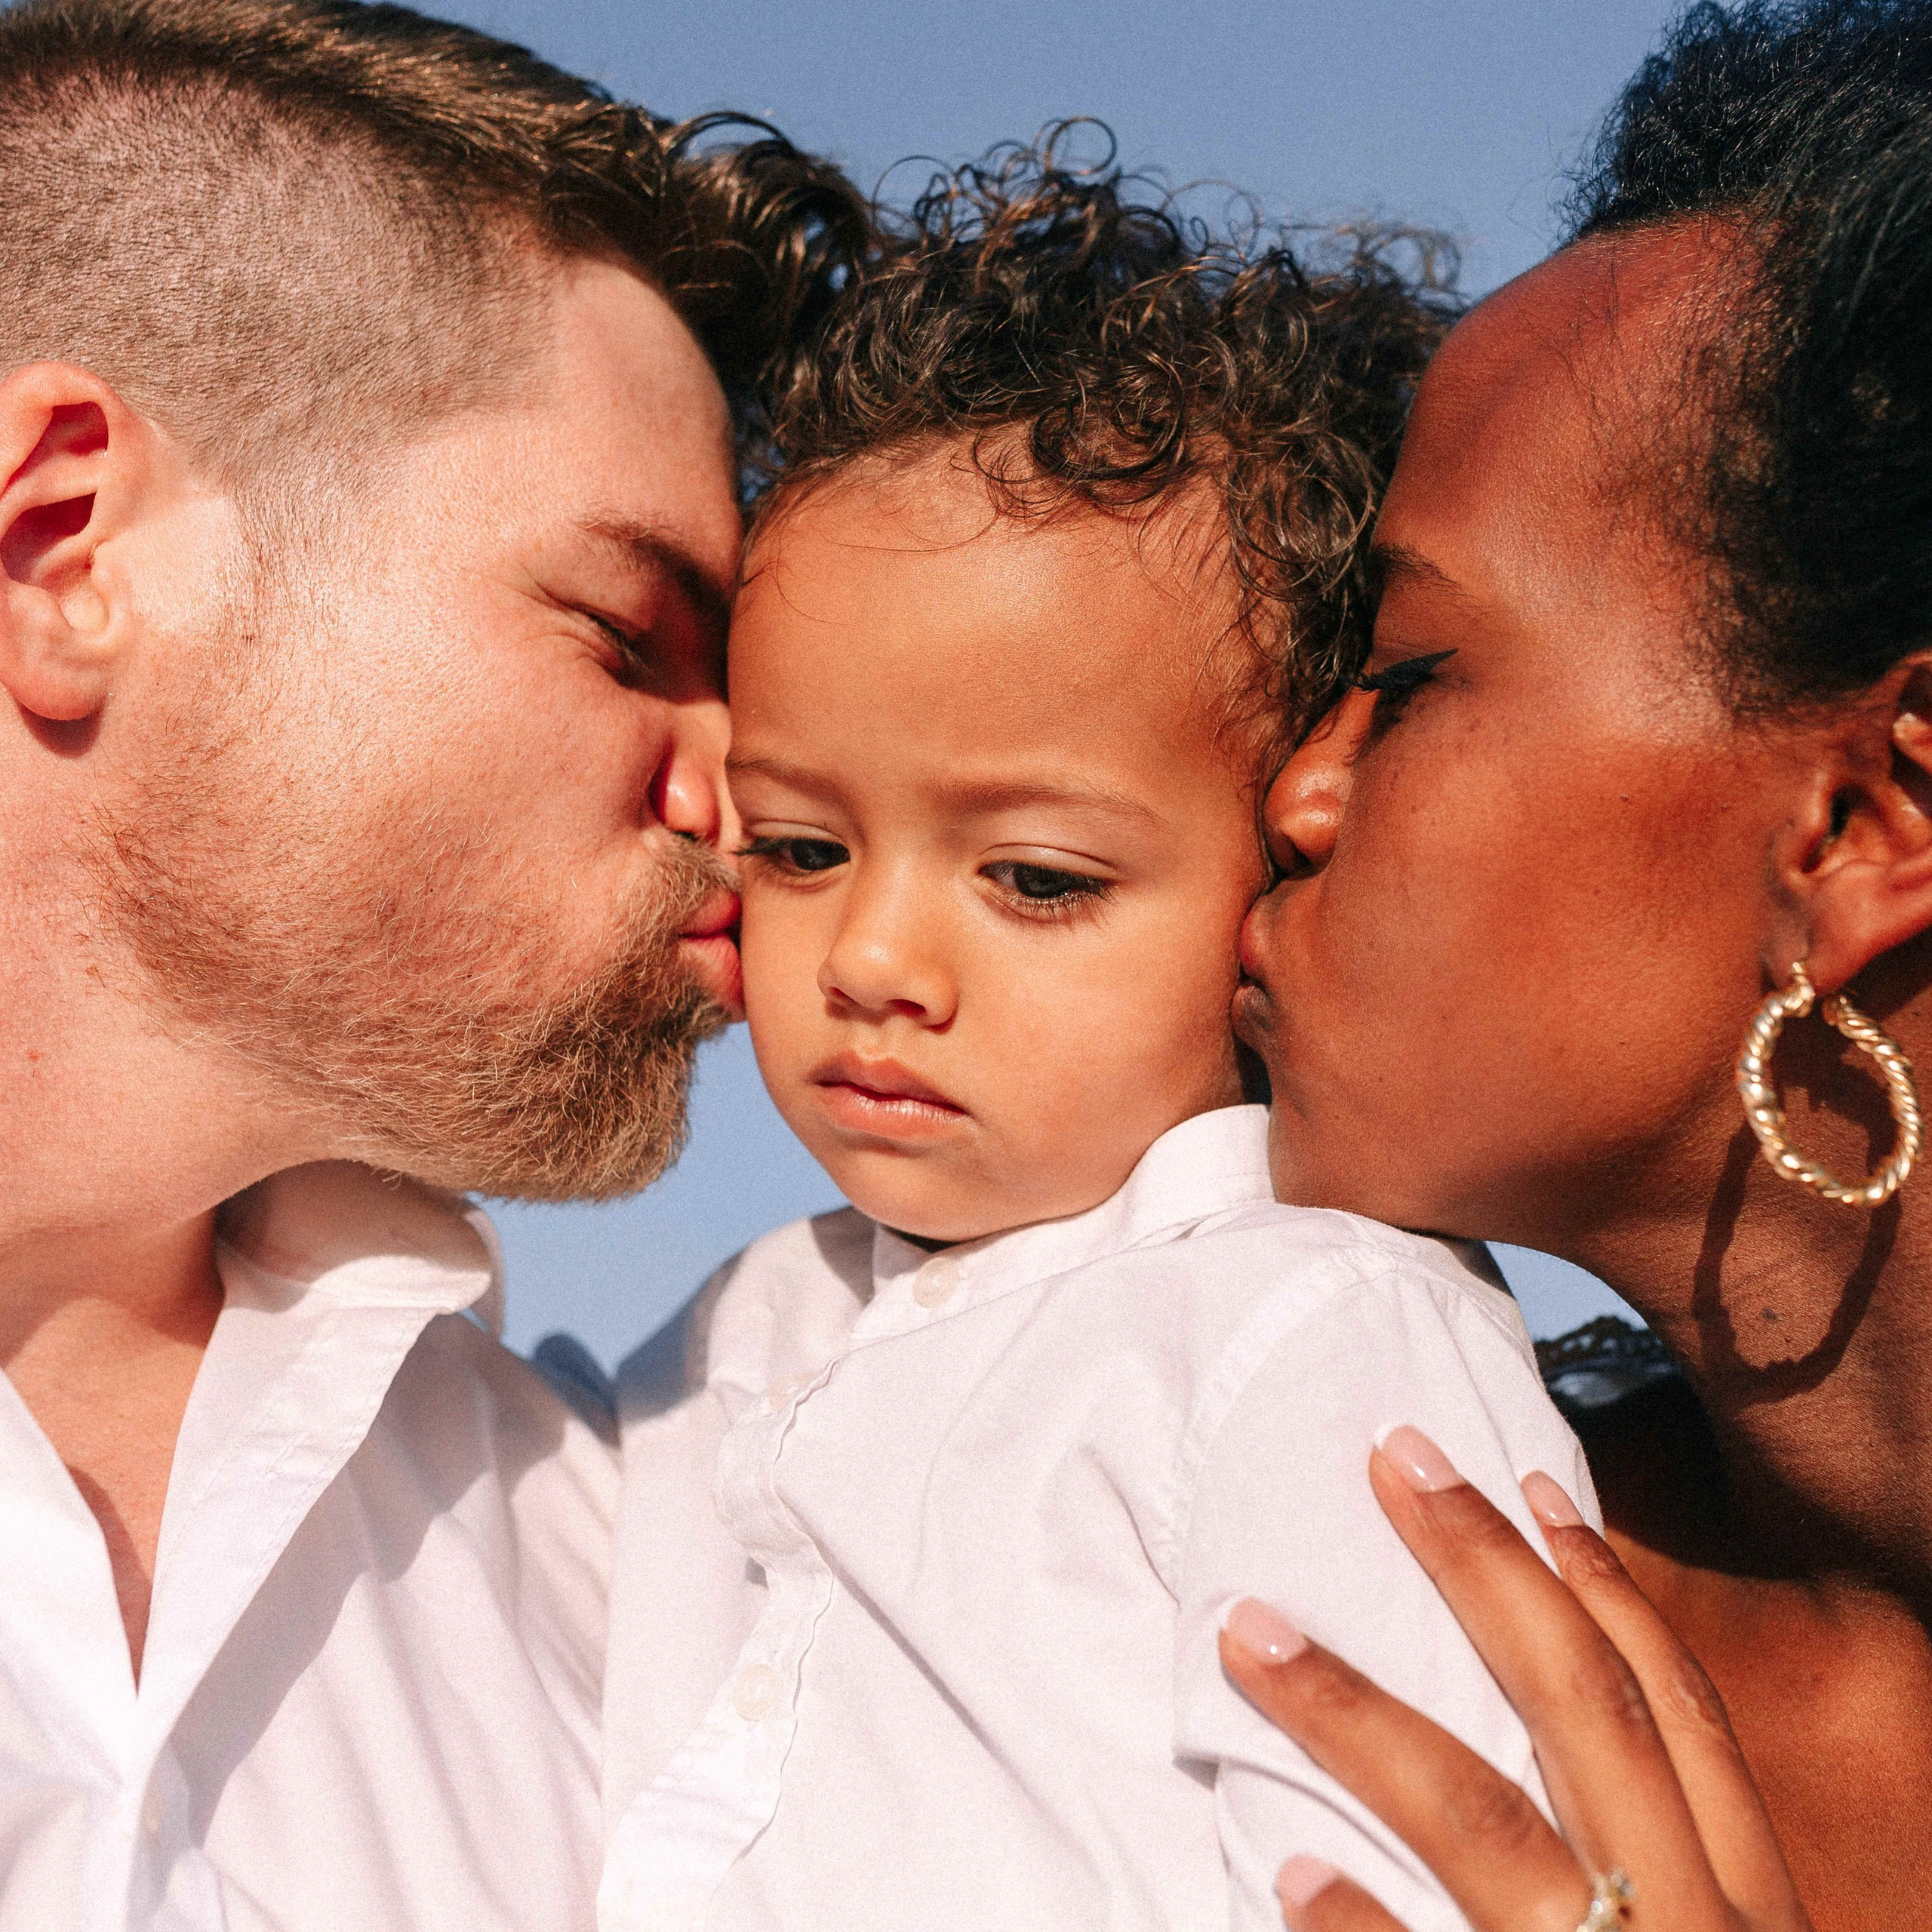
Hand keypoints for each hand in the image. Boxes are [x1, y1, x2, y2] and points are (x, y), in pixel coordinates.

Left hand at [1217, 1425, 1810, 1931]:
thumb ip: (1647, 1863)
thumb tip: (1535, 1749)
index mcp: (1748, 1908)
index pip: (1675, 1713)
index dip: (1604, 1587)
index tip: (1524, 1479)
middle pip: (1582, 1715)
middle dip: (1486, 1572)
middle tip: (1388, 1456)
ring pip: (1486, 1826)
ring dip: (1359, 1715)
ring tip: (1247, 1629)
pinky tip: (1286, 1877)